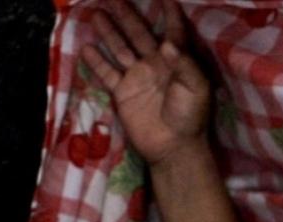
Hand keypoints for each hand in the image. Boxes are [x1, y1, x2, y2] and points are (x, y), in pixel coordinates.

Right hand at [79, 0, 209, 166]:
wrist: (173, 147)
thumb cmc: (190, 117)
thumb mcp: (196, 89)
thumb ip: (184, 64)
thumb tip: (167, 42)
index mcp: (176, 61)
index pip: (173, 32)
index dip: (170, 14)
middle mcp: (155, 64)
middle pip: (139, 34)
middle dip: (127, 15)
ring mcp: (138, 77)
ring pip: (120, 48)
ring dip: (109, 31)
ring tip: (96, 13)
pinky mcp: (123, 91)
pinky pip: (107, 72)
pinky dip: (97, 61)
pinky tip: (86, 46)